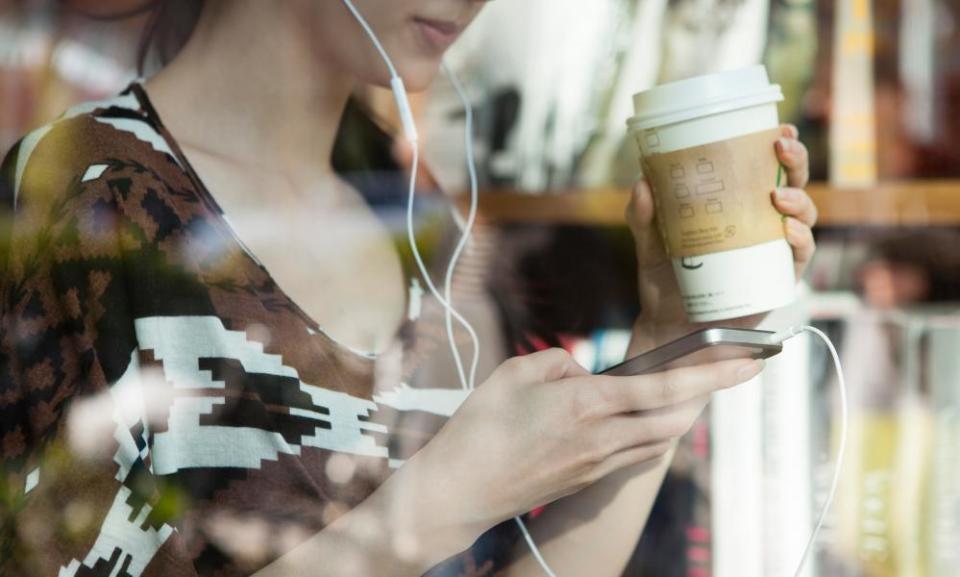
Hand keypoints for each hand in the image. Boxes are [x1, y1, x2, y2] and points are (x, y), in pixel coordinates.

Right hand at [402, 348, 764, 548]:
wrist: (459, 492)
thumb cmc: (479, 427)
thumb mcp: (515, 373)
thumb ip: (560, 363)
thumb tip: (583, 372)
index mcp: (586, 404)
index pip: (664, 387)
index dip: (713, 374)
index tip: (750, 362)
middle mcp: (601, 438)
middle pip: (675, 417)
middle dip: (705, 395)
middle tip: (724, 370)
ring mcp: (596, 465)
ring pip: (658, 438)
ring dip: (678, 414)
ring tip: (683, 391)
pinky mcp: (586, 481)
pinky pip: (633, 452)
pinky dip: (649, 431)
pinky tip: (640, 418)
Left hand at [625, 124, 817, 348]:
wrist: (668, 325)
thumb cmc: (665, 279)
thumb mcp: (649, 242)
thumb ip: (642, 215)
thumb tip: (642, 183)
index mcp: (738, 206)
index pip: (764, 170)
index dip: (779, 147)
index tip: (779, 129)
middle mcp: (762, 224)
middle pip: (793, 185)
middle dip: (795, 163)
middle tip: (782, 149)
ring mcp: (773, 250)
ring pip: (803, 217)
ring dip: (799, 201)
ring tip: (778, 197)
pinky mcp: (777, 278)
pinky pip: (800, 256)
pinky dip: (799, 240)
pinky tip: (786, 230)